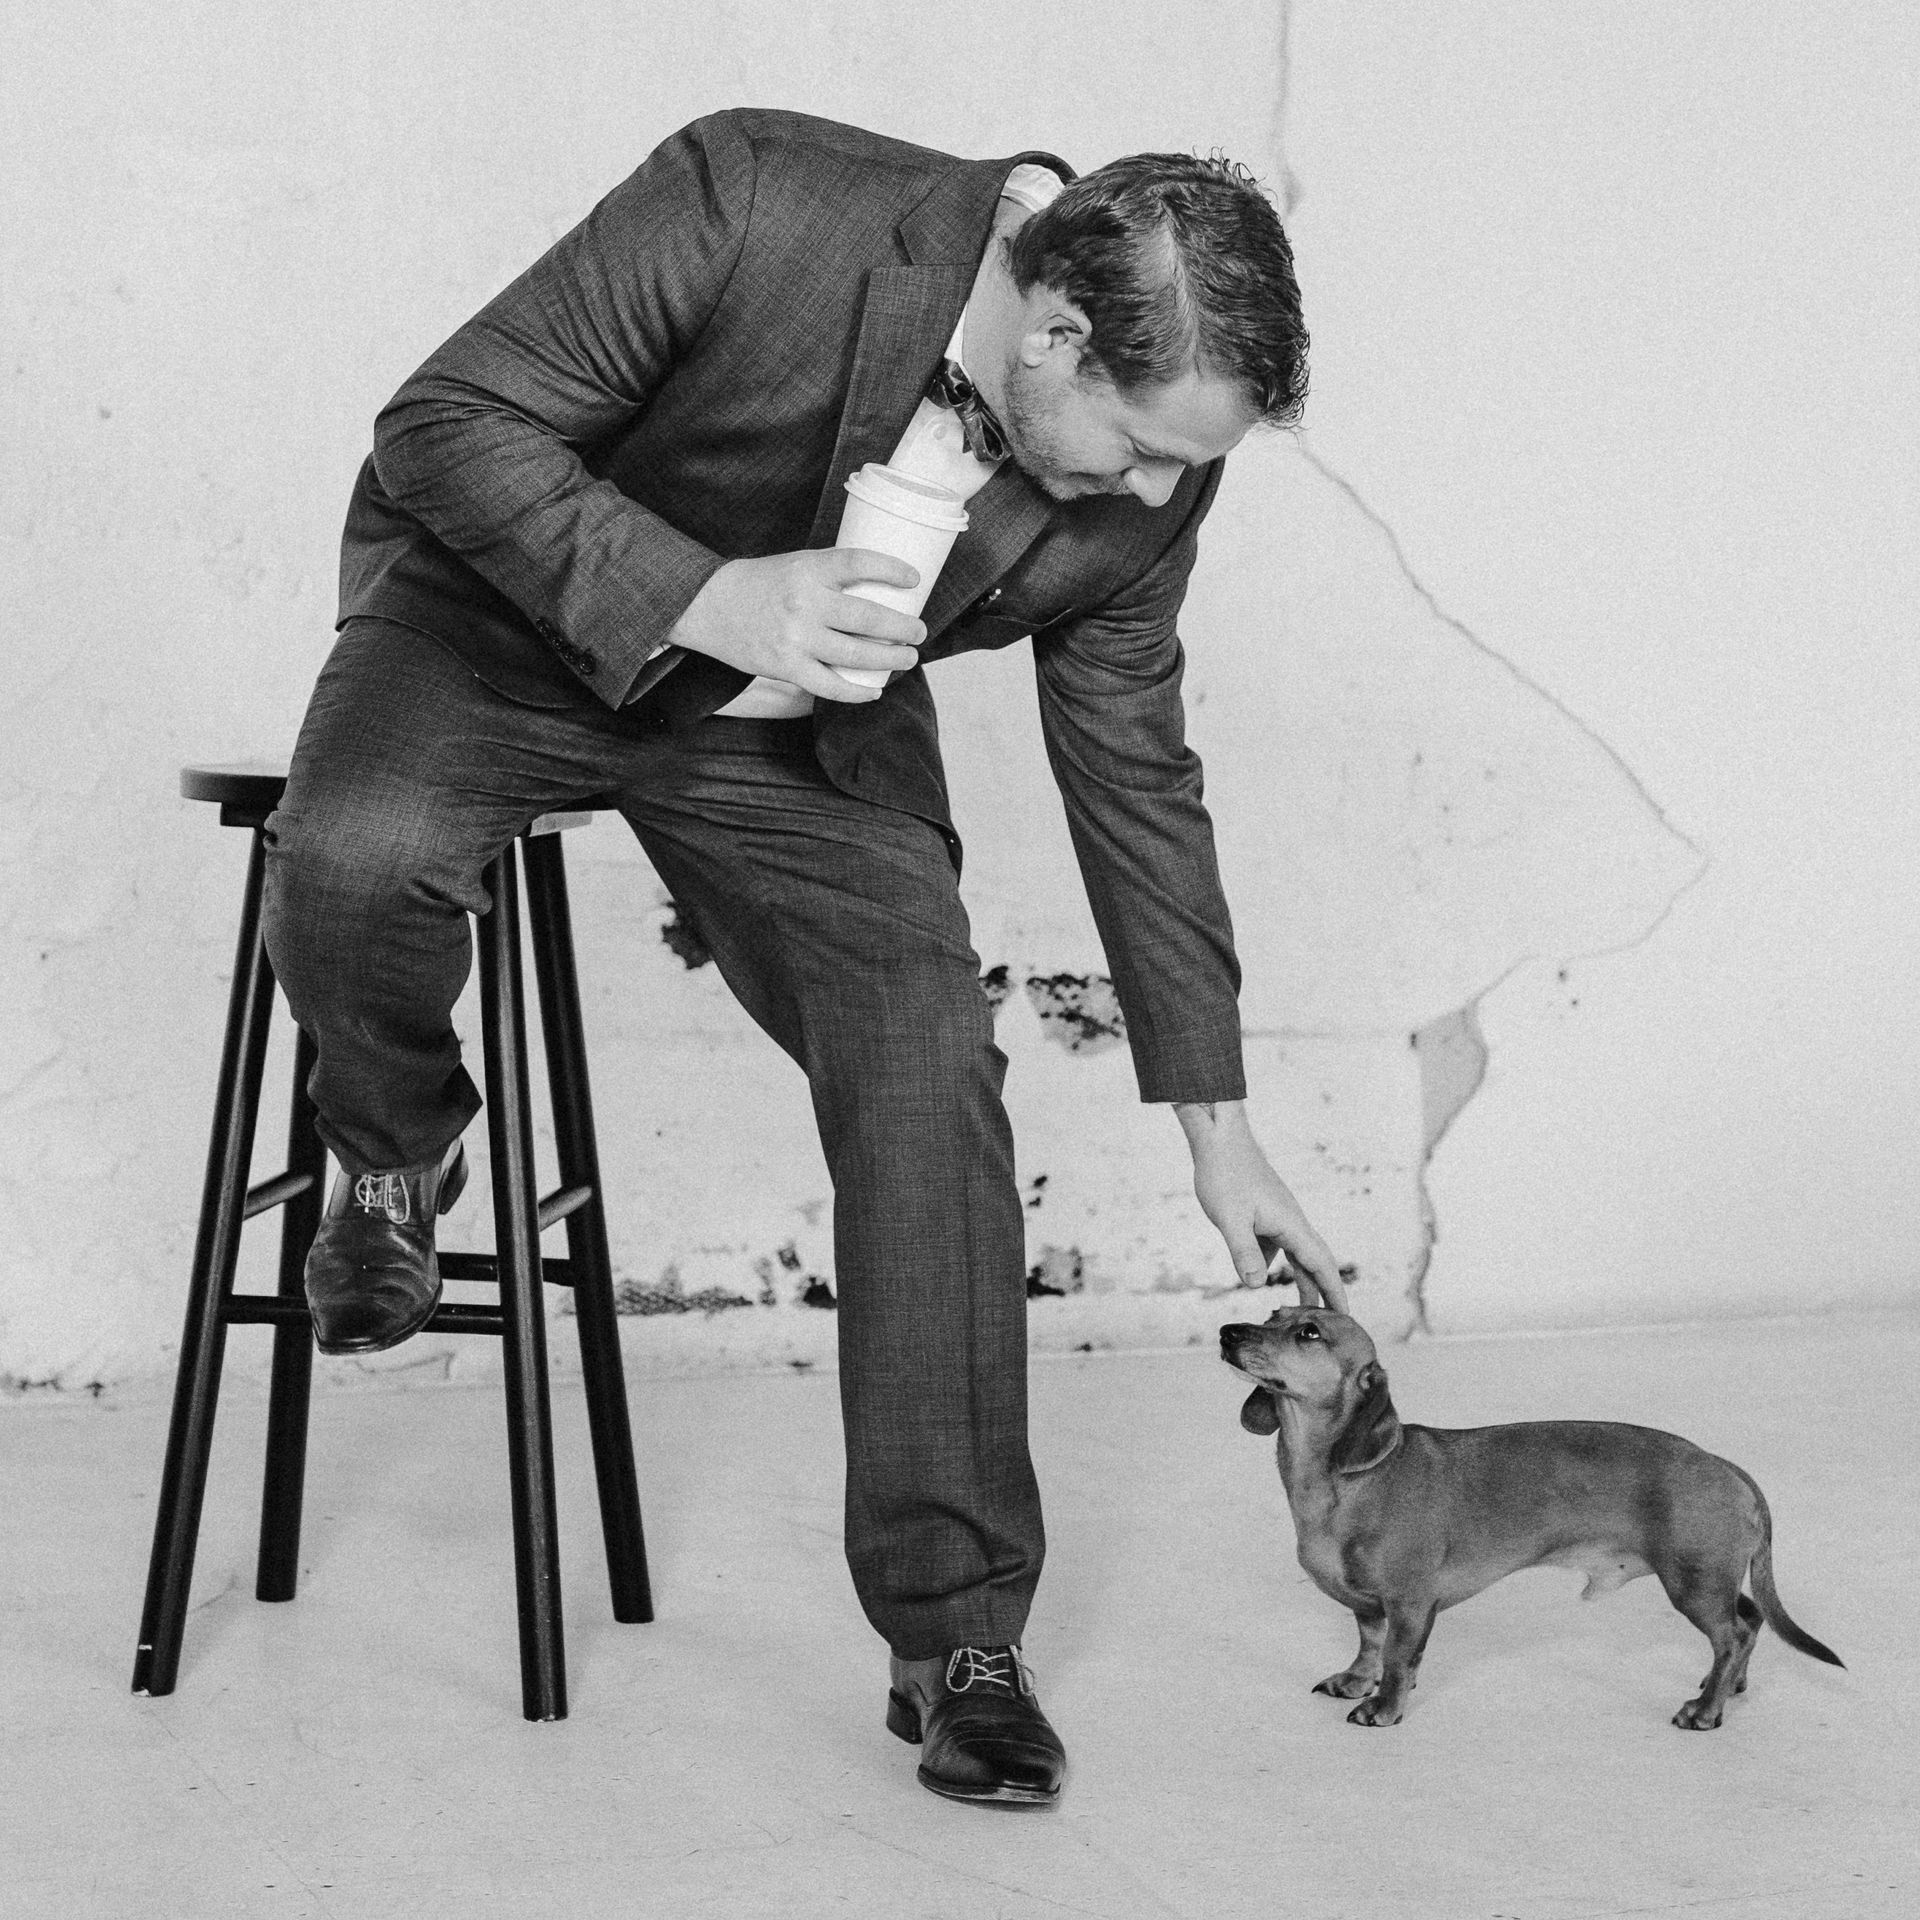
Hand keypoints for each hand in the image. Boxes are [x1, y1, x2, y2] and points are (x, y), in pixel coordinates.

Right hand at [667, 548, 925, 701]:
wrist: (707, 606)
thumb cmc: (758, 584)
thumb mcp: (794, 565)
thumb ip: (829, 577)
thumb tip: (878, 591)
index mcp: (808, 568)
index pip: (858, 562)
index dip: (890, 569)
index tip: (914, 579)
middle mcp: (804, 602)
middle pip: (868, 618)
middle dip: (902, 628)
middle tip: (919, 631)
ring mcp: (796, 638)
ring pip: (857, 655)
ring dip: (890, 658)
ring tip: (908, 657)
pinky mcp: (786, 666)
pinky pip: (831, 686)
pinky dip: (857, 692)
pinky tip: (874, 690)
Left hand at [1173, 1100, 1347, 1309]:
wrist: (1219, 1139)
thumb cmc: (1224, 1174)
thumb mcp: (1230, 1218)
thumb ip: (1243, 1252)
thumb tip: (1256, 1285)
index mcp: (1291, 1224)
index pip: (1321, 1264)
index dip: (1334, 1292)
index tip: (1346, 1317)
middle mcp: (1291, 1221)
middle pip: (1316, 1261)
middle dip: (1326, 1292)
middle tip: (1334, 1323)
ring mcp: (1279, 1216)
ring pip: (1297, 1254)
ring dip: (1303, 1279)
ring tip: (1302, 1309)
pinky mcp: (1265, 1213)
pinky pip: (1280, 1244)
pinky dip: (1279, 1263)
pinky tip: (1262, 1274)